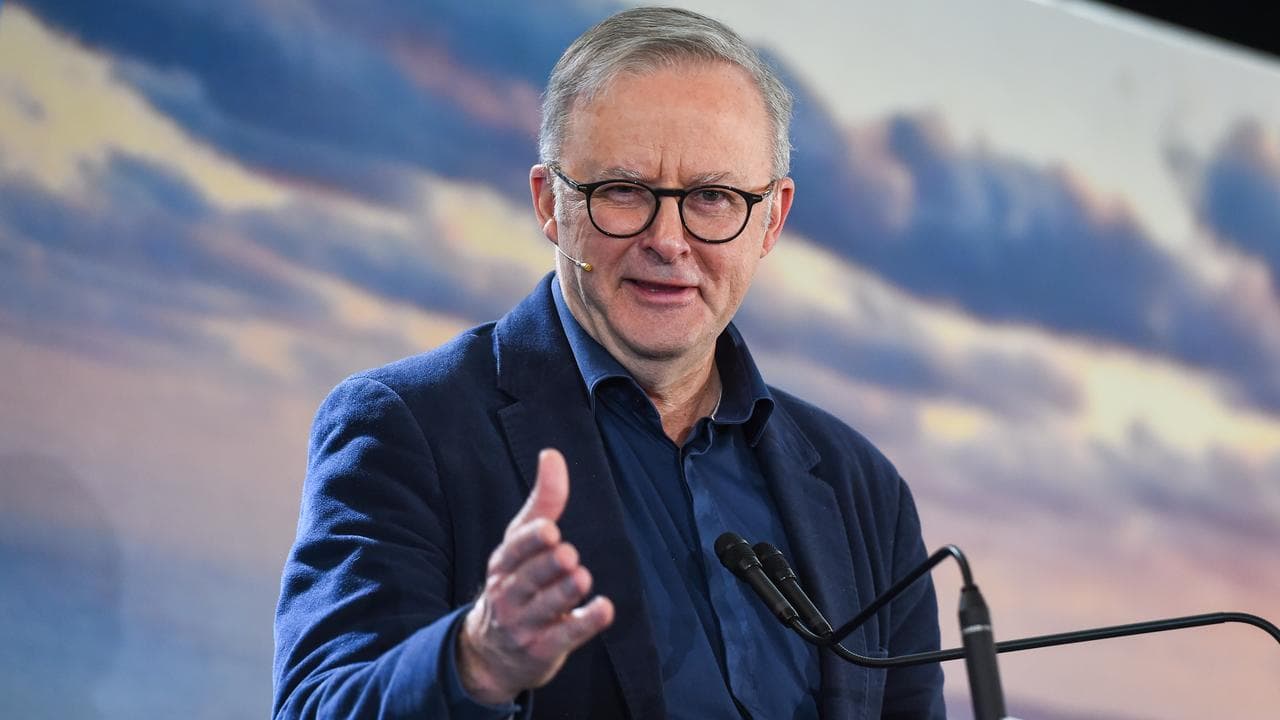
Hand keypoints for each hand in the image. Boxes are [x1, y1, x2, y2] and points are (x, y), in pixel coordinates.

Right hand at [456, 448, 614, 703]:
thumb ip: (543, 501)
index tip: (549, 529)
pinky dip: (585, 623)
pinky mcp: (543, 649)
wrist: (492, 654)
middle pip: (527, 579)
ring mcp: (524, 625)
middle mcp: (508, 594)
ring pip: (545, 608)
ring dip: (563, 593)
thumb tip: (552, 453)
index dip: (530, 541)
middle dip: (547, 567)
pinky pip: (565, 636)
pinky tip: (605, 608)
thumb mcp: (522, 543)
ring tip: (581, 577)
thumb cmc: (515, 583)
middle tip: (568, 554)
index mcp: (502, 565)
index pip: (513, 550)